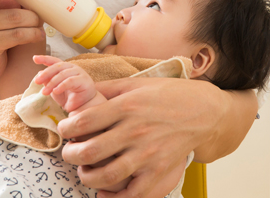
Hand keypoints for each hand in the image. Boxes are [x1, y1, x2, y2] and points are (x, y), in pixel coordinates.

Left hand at [33, 55, 97, 112]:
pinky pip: (70, 81)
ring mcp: (79, 72)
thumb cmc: (69, 97)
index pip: (54, 61)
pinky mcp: (84, 80)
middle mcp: (72, 68)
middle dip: (46, 73)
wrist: (82, 106)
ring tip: (45, 92)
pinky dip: (61, 86)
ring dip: (52, 83)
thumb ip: (47, 81)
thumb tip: (39, 73)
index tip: (34, 58)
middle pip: (57, 66)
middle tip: (37, 81)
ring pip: (63, 74)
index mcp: (65, 68)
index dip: (44, 58)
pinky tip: (55, 91)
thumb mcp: (54, 89)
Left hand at [58, 77, 220, 197]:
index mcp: (127, 106)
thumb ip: (107, 88)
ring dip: (87, 177)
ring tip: (85, 171)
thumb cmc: (169, 94)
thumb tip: (78, 92)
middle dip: (70, 154)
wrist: (204, 110)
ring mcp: (148, 152)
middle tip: (70, 152)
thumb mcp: (136, 83)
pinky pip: (133, 193)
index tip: (65, 129)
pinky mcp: (160, 169)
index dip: (67, 127)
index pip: (84, 121)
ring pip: (106, 175)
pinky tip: (104, 193)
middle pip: (89, 151)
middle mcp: (135, 130)